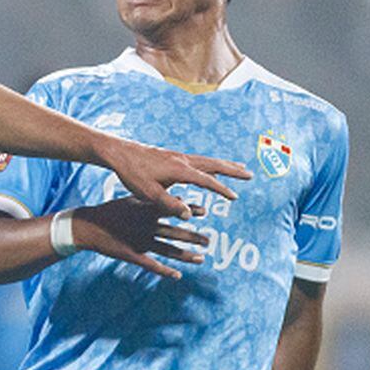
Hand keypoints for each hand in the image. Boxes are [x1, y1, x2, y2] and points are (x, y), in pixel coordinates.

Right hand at [72, 197, 209, 279]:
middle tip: (208, 241)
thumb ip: (150, 200)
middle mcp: (146, 226)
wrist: (88, 226)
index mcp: (145, 211)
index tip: (206, 211)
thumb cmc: (110, 211)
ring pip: (168, 250)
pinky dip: (165, 271)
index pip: (173, 210)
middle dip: (193, 237)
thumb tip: (169, 195)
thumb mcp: (130, 200)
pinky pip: (152, 265)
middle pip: (175, 232)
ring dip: (186, 255)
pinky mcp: (133, 255)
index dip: (190, 210)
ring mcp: (140, 242)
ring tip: (202, 258)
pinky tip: (177, 276)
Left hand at [103, 140, 250, 218]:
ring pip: (206, 160)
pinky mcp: (171, 156)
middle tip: (250, 174)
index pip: (206, 180)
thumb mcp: (149, 193)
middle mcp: (182, 159)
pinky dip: (209, 165)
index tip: (235, 198)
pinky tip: (209, 170)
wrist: (119, 154)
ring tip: (238, 168)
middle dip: (232, 170)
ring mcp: (177, 156)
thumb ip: (170, 205)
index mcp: (179, 169)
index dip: (221, 189)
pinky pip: (197, 160)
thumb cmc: (132, 174)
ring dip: (223, 164)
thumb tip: (190, 215)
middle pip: (213, 164)